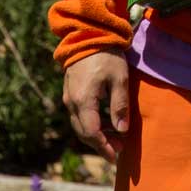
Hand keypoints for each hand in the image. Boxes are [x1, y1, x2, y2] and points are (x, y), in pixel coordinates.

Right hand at [63, 48, 129, 165]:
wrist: (87, 33)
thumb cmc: (107, 55)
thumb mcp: (119, 79)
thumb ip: (119, 106)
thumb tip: (122, 131)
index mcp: (83, 101)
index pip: (92, 133)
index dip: (104, 148)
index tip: (117, 157)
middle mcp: (71, 102)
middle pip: (83, 133)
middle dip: (101, 144)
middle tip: (120, 148)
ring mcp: (68, 97)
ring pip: (79, 125)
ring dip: (96, 135)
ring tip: (115, 136)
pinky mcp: (70, 91)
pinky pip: (78, 115)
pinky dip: (91, 123)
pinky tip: (105, 121)